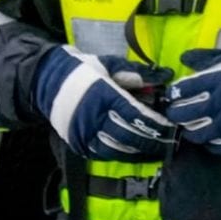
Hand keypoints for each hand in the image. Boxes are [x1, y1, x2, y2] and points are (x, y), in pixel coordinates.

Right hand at [33, 46, 176, 160]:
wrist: (47, 83)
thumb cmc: (84, 71)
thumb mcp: (110, 65)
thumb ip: (136, 74)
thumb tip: (162, 77)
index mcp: (102, 95)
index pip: (135, 114)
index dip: (156, 123)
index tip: (173, 127)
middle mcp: (93, 118)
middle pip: (130, 135)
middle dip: (154, 140)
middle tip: (172, 141)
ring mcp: (84, 135)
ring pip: (120, 148)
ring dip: (142, 150)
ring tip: (160, 149)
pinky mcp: (79, 145)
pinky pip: (106, 154)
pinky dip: (125, 154)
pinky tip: (139, 152)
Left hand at [165, 49, 220, 156]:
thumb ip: (207, 59)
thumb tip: (184, 57)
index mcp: (216, 81)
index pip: (184, 90)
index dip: (174, 94)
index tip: (172, 96)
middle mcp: (218, 104)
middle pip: (184, 114)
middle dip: (175, 114)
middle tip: (175, 113)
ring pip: (196, 133)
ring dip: (189, 130)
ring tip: (190, 126)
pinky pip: (215, 148)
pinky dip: (209, 144)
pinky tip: (209, 139)